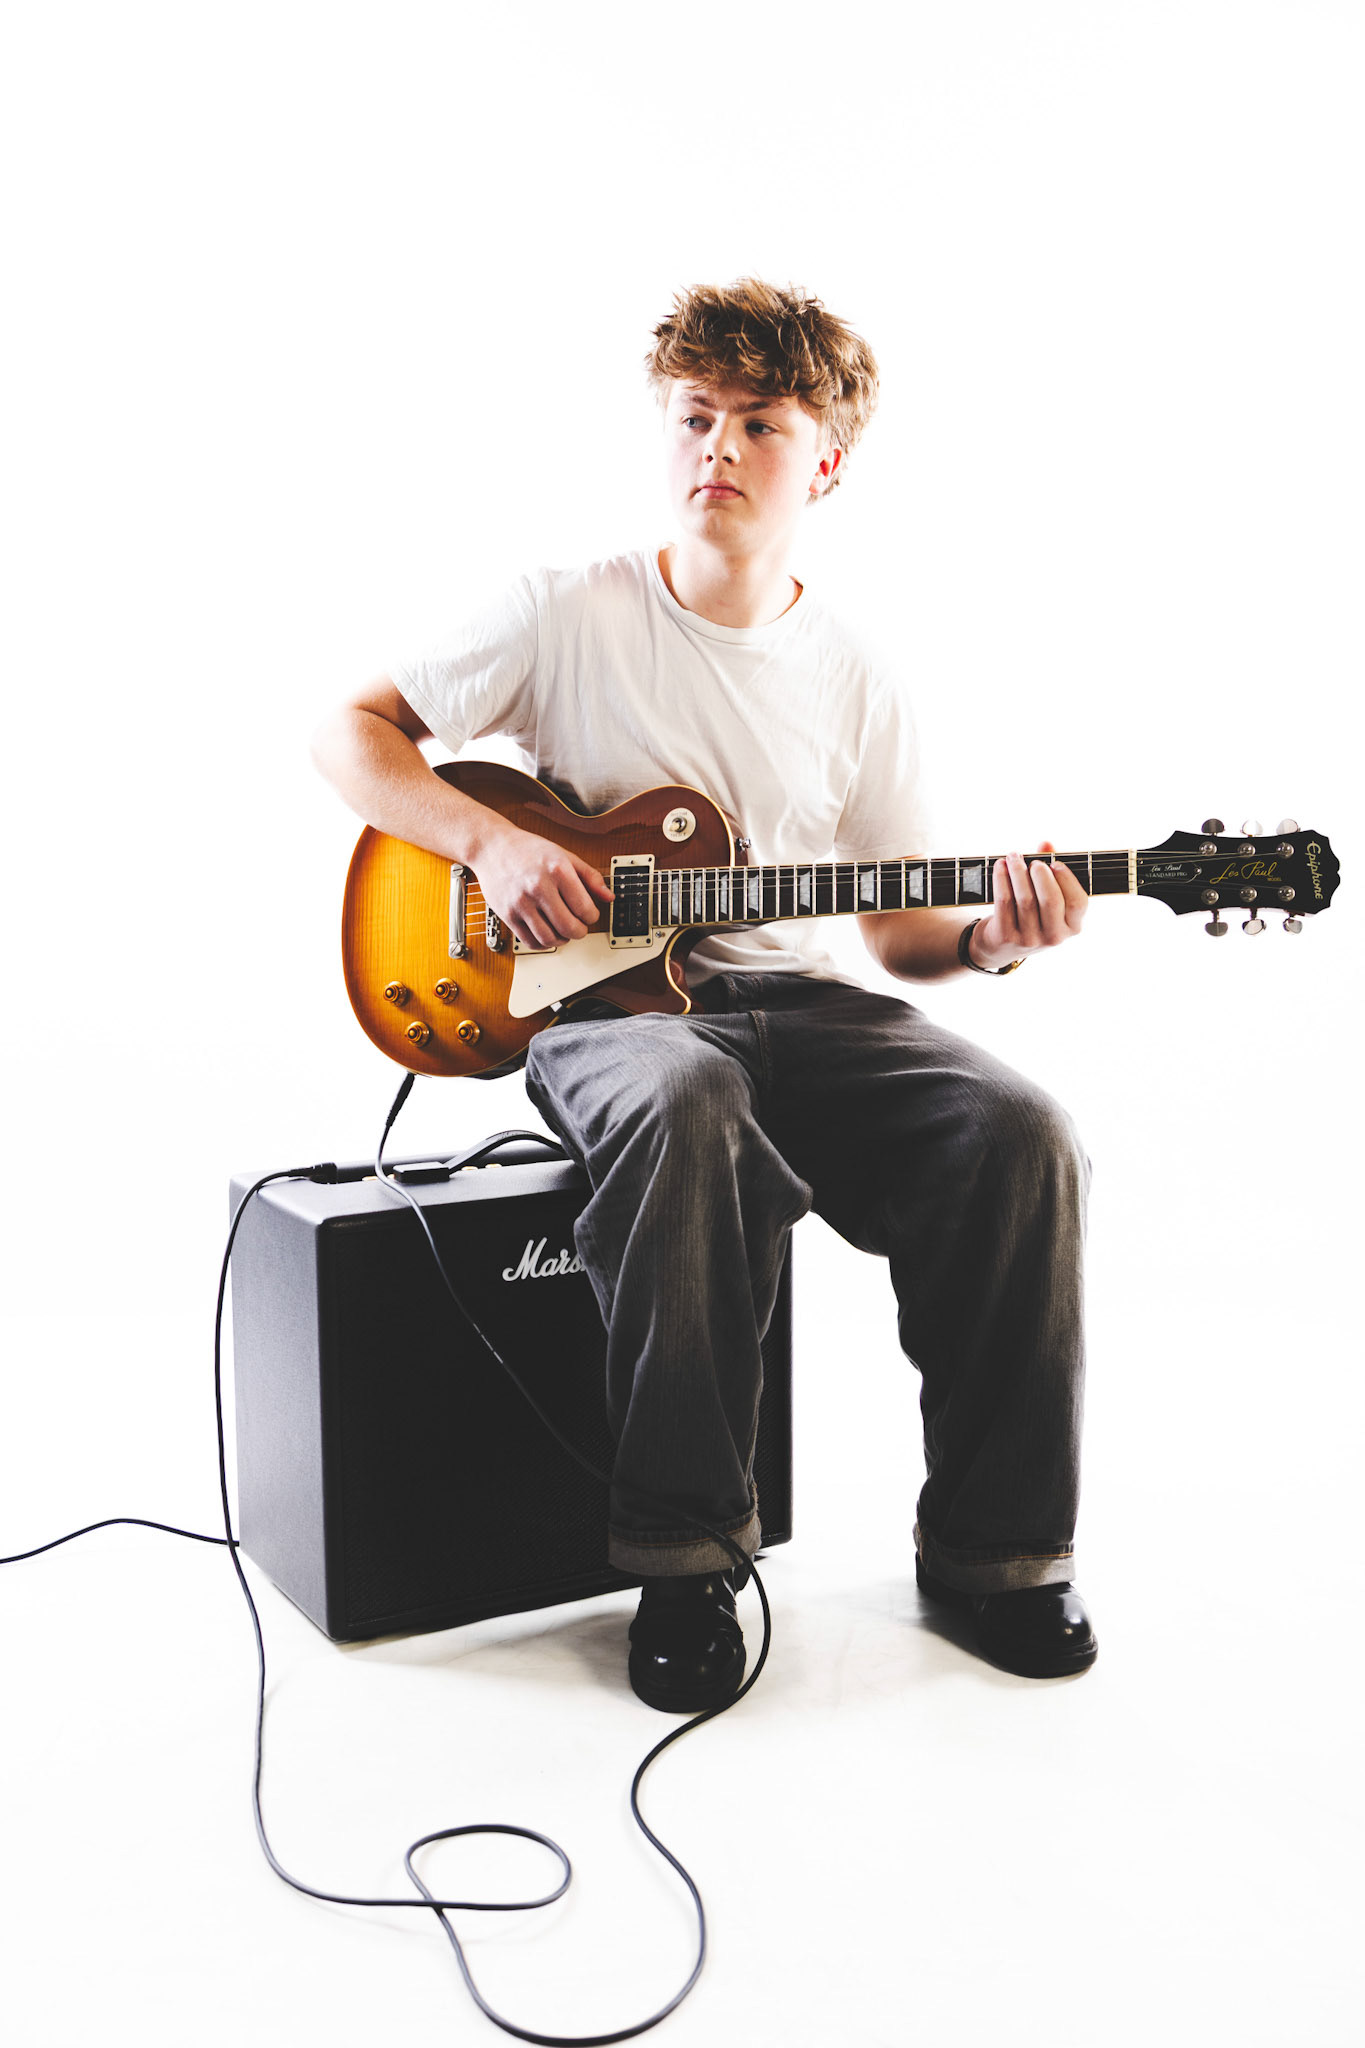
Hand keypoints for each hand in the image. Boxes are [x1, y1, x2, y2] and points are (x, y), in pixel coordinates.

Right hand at [473, 825, 613, 948]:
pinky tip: (547, 934)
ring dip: (562, 940)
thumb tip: (609, 896)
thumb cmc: (528, 850)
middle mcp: (538, 887)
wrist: (493, 847)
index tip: (589, 915)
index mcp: (557, 870)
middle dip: (580, 932)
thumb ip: (590, 876)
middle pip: (569, 927)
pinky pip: (530, 941)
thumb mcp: (564, 855)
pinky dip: (543, 944)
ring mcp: (521, 902)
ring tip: (563, 932)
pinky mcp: (508, 914)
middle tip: (579, 927)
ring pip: (550, 938)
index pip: (585, 908)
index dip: (592, 917)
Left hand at [968, 841, 1087, 969]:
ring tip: (1014, 857)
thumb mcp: (1048, 897)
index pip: (1077, 902)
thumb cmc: (1032, 913)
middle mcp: (1054, 937)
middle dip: (1041, 874)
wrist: (1001, 945)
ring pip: (1025, 899)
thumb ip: (1052, 869)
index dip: (1067, 879)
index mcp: (1072, 927)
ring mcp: (1030, 939)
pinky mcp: (1006, 937)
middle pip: (1051, 900)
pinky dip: (1001, 880)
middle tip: (1033, 862)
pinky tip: (1000, 866)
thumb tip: (1046, 843)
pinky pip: (1004, 902)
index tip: (1055, 863)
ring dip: (1018, 872)